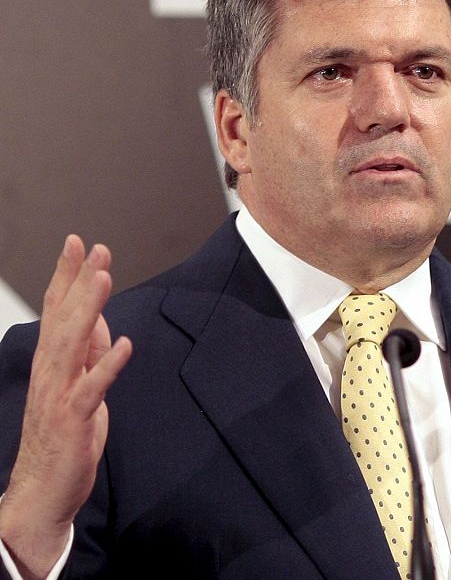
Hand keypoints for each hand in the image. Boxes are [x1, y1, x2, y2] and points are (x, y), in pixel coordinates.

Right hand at [0, 237, 131, 579]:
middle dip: (78, 282)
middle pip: (62, 319)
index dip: (67, 276)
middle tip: (93, 247)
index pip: (57, 312)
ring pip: (71, 346)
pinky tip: (122, 344)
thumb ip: (87, 354)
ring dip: (87, 311)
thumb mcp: (80, 386)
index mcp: (52, 363)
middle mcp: (50, 373)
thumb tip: (99, 319)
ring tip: (103, 278)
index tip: (78, 242)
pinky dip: (105, 366)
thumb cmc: (62, 438)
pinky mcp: (72, 420)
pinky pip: (90, 389)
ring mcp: (59, 395)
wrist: (43, 492)